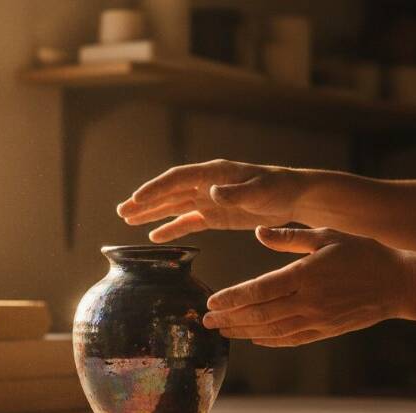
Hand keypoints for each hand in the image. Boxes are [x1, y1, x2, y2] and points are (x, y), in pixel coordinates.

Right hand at [116, 159, 308, 241]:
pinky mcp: (215, 215)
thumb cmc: (277, 189)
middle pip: (168, 192)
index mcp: (213, 173)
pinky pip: (188, 222)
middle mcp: (205, 184)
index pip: (176, 179)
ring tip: (127, 220)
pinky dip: (171, 228)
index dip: (155, 189)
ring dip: (151, 213)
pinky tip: (154, 236)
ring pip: (173, 206)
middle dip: (145, 201)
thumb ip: (235, 192)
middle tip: (121, 211)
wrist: (294, 197)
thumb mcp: (259, 190)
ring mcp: (208, 200)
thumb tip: (211, 192)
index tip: (136, 199)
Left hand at [202, 227, 410, 346]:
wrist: (399, 284)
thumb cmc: (362, 254)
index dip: (232, 298)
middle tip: (205, 321)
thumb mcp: (326, 236)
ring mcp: (316, 320)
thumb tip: (259, 231)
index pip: (259, 290)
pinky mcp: (325, 331)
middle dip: (229, 319)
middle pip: (259, 314)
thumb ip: (290, 237)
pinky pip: (290, 339)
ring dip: (243, 332)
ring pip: (271, 330)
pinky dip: (268, 341)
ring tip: (222, 331)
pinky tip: (253, 339)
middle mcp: (308, 301)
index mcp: (306, 275)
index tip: (211, 302)